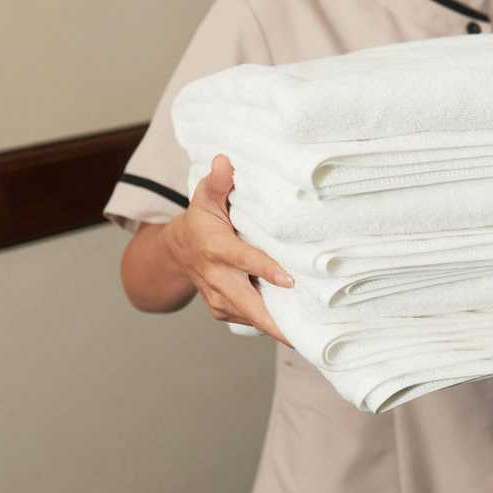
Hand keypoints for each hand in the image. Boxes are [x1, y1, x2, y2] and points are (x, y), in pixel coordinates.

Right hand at [161, 155, 292, 344]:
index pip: (244, 260)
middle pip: (249, 305)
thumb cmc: (201, 221)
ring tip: (314, 332)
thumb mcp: (205, 198)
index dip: (266, 271)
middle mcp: (217, 278)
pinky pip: (252, 321)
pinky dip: (273, 325)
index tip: (289, 281)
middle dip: (276, 321)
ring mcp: (219, 299)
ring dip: (280, 326)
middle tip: (306, 332)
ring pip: (253, 318)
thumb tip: (225, 161)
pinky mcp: (224, 312)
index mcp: (216, 249)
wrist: (178, 251)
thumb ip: (217, 182)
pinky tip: (298, 327)